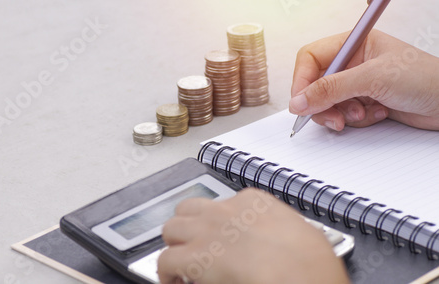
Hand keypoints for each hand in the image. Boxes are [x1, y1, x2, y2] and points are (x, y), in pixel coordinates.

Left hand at [157, 188, 348, 283]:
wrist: (303, 277)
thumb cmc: (311, 263)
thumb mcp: (302, 231)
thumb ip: (279, 228)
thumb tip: (278, 239)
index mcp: (253, 202)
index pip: (223, 203)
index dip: (217, 224)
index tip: (221, 239)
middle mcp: (225, 210)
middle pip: (189, 210)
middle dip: (189, 228)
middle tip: (195, 246)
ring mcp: (207, 230)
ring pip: (171, 228)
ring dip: (175, 245)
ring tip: (183, 263)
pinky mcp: (194, 257)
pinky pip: (165, 260)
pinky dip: (166, 272)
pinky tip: (176, 281)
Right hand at [289, 30, 438, 130]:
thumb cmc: (425, 78)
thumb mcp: (373, 78)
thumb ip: (331, 89)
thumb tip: (299, 101)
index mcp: (353, 44)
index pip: (311, 58)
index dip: (302, 80)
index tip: (301, 103)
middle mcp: (352, 62)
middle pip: (315, 84)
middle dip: (323, 104)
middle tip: (333, 118)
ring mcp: (358, 83)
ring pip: (328, 103)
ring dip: (342, 113)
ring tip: (362, 113)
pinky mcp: (365, 101)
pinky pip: (344, 114)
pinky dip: (357, 119)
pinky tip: (378, 113)